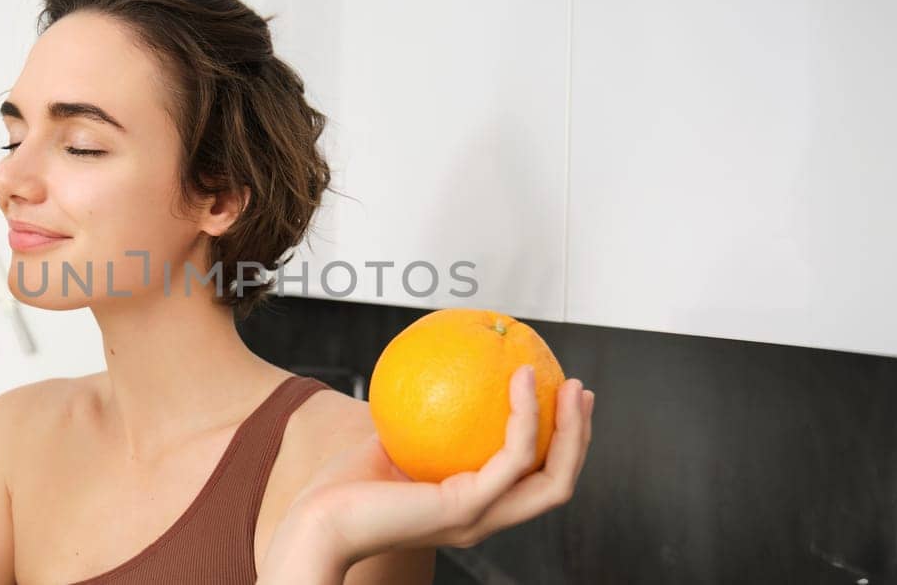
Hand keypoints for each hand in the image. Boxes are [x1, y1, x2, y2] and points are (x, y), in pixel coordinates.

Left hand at [271, 366, 594, 573]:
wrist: (316, 523)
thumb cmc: (342, 488)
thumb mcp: (393, 443)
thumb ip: (422, 420)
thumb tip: (436, 374)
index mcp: (472, 506)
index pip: (531, 481)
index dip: (556, 444)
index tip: (561, 400)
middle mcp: (484, 517)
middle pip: (557, 483)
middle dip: (578, 438)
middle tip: (579, 390)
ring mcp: (479, 517)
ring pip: (552, 480)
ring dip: (569, 431)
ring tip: (569, 387)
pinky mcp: (465, 507)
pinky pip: (512, 457)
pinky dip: (526, 417)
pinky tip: (521, 381)